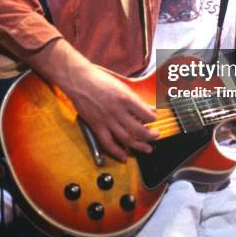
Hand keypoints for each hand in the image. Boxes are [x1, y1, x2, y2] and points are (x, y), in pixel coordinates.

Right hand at [23, 39, 158, 161]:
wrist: (79, 80)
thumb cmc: (100, 80)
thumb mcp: (122, 86)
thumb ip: (135, 99)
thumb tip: (148, 108)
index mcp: (126, 98)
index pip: (146, 114)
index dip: (154, 119)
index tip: (155, 119)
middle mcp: (118, 111)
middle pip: (139, 130)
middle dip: (151, 135)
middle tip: (156, 136)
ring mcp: (107, 120)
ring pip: (127, 139)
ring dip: (139, 146)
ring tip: (147, 149)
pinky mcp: (96, 126)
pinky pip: (108, 143)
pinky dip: (117, 152)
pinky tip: (124, 156)